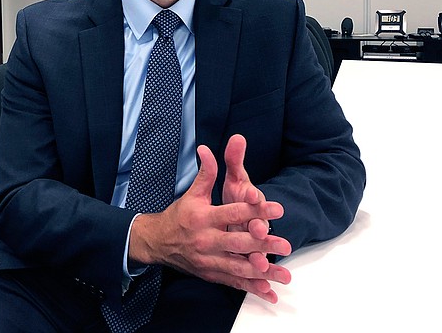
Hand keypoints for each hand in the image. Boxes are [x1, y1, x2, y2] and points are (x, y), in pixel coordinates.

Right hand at [129, 144, 291, 302]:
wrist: (157, 243)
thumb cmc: (179, 216)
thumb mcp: (192, 193)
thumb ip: (206, 173)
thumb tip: (208, 149)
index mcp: (203, 217)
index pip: (232, 213)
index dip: (254, 210)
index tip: (275, 208)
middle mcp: (206, 240)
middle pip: (238, 243)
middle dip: (262, 244)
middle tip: (284, 243)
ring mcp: (208, 260)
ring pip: (239, 266)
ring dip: (262, 272)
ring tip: (283, 274)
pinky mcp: (211, 274)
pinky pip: (234, 282)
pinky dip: (251, 288)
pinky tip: (268, 292)